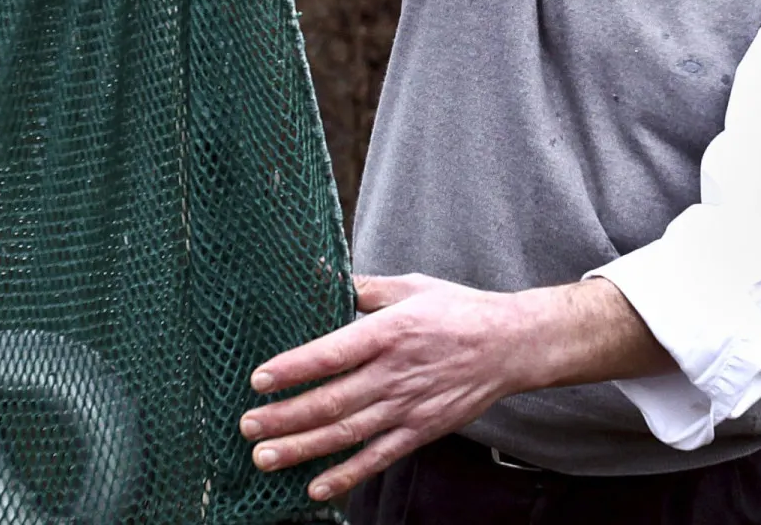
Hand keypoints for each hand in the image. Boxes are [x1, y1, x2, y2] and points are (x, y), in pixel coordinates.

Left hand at [236, 274, 672, 500]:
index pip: (332, 354)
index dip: (294, 369)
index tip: (259, 380)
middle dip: (285, 417)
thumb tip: (322, 273)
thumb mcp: (410, 287)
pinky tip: (316, 486)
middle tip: (247, 426)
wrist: (513, 345)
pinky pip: (379, 457)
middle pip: (332, 401)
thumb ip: (364, 287)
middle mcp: (395, 374)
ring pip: (347, 434)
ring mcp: (409, 407)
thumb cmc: (457, 311)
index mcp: (390, 333)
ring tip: (265, 457)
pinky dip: (348, 475)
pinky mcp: (421, 431)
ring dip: (304, 449)